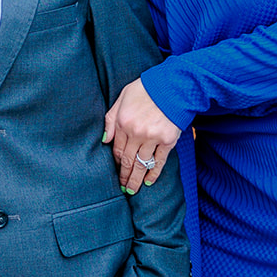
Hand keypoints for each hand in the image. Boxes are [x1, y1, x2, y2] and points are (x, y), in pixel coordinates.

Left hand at [103, 79, 179, 193]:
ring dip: (136, 179)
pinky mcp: (167, 141)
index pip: (116, 149)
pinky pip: (159, 162)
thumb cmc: (145, 89)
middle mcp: (136, 133)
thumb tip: (104, 140)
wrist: (172, 86)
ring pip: (141, 164)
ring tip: (132, 190)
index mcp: (123, 123)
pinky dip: (153, 174)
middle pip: (127, 160)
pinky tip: (149, 182)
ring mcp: (153, 138)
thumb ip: (111, 119)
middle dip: (124, 176)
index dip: (116, 161)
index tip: (116, 170)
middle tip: (122, 189)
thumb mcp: (122, 98)